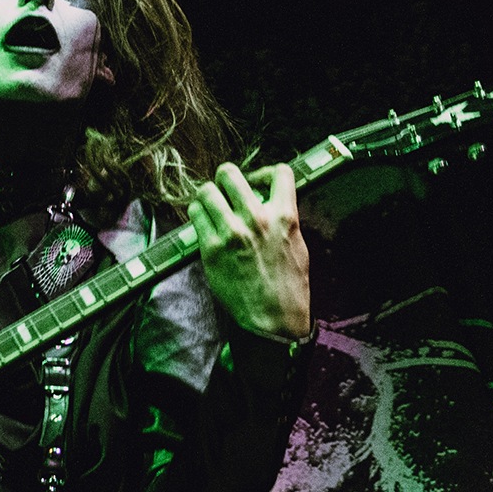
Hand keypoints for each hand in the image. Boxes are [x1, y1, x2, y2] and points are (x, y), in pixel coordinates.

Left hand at [187, 163, 311, 341]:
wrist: (273, 319)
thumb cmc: (288, 286)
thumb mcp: (297, 244)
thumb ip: (283, 217)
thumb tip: (269, 200)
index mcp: (284, 215)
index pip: (279, 172)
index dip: (266, 173)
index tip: (259, 182)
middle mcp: (256, 218)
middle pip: (229, 173)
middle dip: (227, 179)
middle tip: (227, 190)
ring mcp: (230, 232)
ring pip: (206, 191)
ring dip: (208, 197)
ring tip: (213, 207)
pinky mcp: (210, 248)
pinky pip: (195, 216)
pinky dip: (198, 216)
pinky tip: (206, 224)